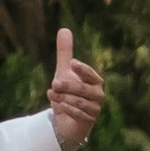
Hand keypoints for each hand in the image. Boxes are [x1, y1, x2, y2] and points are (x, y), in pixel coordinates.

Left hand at [46, 25, 105, 150]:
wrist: (66, 119)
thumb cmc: (68, 92)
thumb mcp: (64, 72)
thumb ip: (65, 53)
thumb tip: (64, 29)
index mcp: (95, 81)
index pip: (91, 74)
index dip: (82, 70)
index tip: (71, 63)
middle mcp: (98, 95)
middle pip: (84, 89)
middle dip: (68, 86)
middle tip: (54, 83)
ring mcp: (94, 109)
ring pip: (80, 102)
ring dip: (64, 98)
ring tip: (51, 93)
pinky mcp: (88, 121)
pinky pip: (79, 114)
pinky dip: (67, 109)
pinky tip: (58, 105)